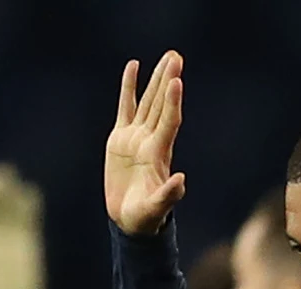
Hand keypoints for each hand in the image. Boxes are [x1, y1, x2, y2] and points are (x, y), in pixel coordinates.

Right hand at [104, 52, 189, 236]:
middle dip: (168, 81)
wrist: (130, 219)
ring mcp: (136, 137)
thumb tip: (181, 180)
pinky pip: (125, 107)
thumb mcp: (155, 209)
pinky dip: (129, 88)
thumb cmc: (145, 217)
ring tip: (167, 57)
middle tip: (176, 57)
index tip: (176, 81)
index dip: (172, 102)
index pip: (168, 121)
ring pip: (147, 102)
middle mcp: (150, 140)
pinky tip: (133, 67)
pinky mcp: (120, 138)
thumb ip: (168, 195)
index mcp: (158, 154)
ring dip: (156, 80)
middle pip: (161, 105)